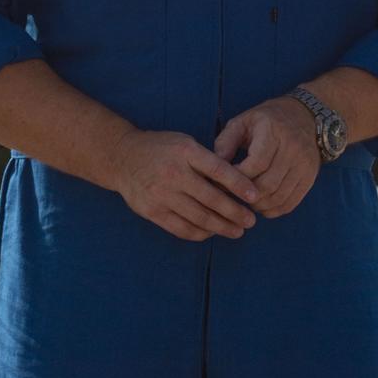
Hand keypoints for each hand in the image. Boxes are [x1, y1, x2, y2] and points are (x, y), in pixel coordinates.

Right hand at [111, 129, 258, 241]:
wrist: (123, 158)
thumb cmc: (162, 149)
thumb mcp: (185, 144)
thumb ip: (206, 161)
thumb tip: (236, 183)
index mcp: (186, 151)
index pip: (218, 170)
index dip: (239, 184)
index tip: (255, 196)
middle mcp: (174, 173)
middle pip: (211, 199)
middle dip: (235, 212)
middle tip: (251, 221)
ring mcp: (162, 194)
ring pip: (199, 217)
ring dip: (221, 227)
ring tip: (237, 231)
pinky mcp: (152, 211)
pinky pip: (181, 228)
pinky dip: (200, 233)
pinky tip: (211, 233)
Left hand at [214, 97, 320, 218]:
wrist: (304, 116)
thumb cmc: (266, 120)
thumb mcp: (242, 122)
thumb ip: (226, 143)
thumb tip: (213, 169)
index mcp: (273, 131)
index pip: (256, 164)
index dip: (238, 178)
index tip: (223, 182)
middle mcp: (292, 148)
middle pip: (267, 184)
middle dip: (246, 195)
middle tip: (232, 197)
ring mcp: (304, 164)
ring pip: (279, 196)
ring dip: (259, 205)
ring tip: (245, 201)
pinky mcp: (310, 176)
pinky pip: (291, 202)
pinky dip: (274, 210)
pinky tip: (262, 205)